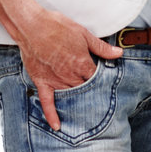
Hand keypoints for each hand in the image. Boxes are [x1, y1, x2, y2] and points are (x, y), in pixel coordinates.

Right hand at [14, 7, 123, 131]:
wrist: (32, 26)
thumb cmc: (57, 26)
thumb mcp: (83, 33)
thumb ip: (101, 47)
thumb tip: (118, 54)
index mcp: (82, 63)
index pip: (97, 78)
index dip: (102, 81)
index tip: (106, 84)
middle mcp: (70, 75)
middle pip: (85, 89)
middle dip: (92, 93)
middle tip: (98, 99)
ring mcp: (56, 80)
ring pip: (71, 96)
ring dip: (78, 103)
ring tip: (85, 112)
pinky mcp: (42, 82)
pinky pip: (47, 102)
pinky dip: (52, 115)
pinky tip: (57, 125)